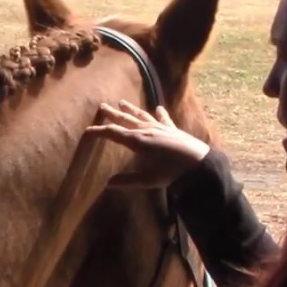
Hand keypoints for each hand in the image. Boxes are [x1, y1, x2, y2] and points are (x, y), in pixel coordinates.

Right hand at [85, 99, 211, 188]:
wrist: (198, 162)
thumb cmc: (171, 172)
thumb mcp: (148, 180)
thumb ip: (127, 181)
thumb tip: (108, 184)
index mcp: (137, 141)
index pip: (113, 133)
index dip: (99, 132)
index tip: (88, 131)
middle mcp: (146, 130)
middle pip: (125, 120)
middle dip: (112, 114)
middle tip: (102, 106)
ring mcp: (159, 127)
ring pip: (141, 115)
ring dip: (131, 109)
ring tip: (121, 102)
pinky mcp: (172, 129)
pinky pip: (163, 119)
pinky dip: (160, 113)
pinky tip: (158, 108)